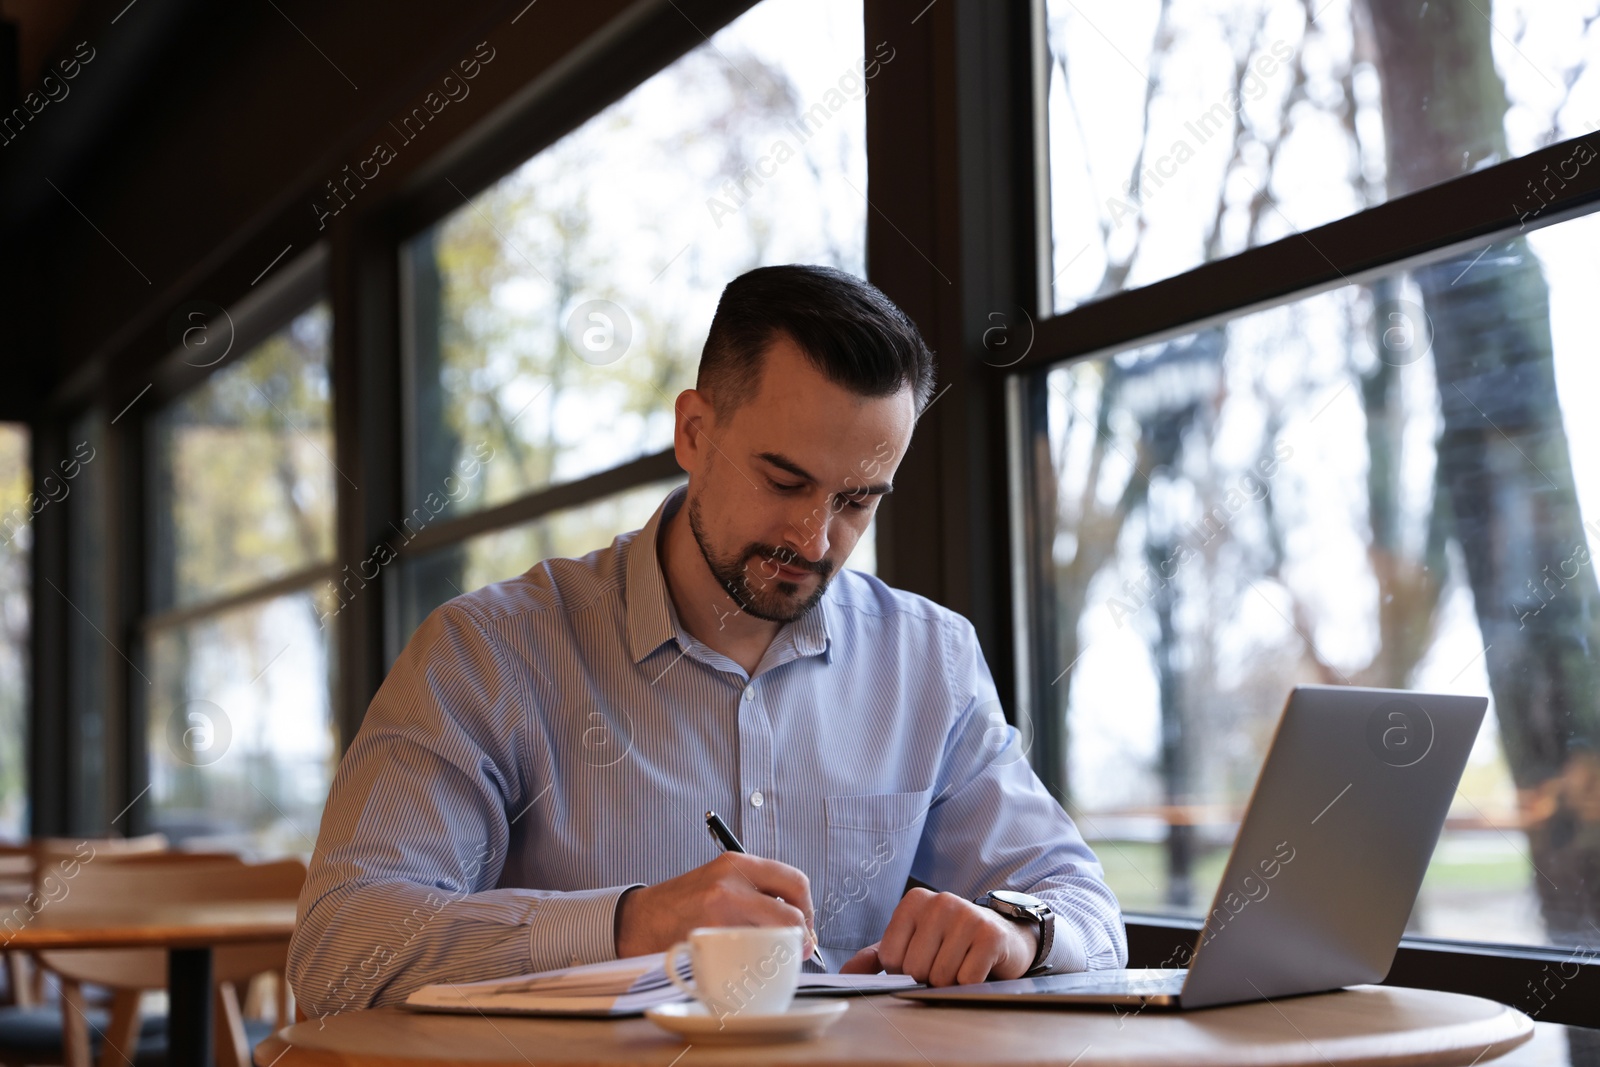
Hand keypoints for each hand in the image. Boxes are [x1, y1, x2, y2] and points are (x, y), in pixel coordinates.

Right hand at [614, 852, 816, 957]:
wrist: (640, 920)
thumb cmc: (683, 905)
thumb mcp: (720, 881)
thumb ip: (755, 892)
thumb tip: (798, 921)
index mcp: (737, 863)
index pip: (794, 880)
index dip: (807, 908)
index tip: (804, 925)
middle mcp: (731, 881)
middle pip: (792, 909)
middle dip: (803, 933)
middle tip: (800, 946)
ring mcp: (721, 909)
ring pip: (776, 934)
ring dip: (783, 950)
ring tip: (776, 957)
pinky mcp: (710, 936)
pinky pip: (751, 954)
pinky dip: (759, 963)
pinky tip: (750, 964)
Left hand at [838, 889, 1036, 985]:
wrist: (1002, 937)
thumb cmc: (949, 943)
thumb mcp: (910, 944)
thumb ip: (875, 958)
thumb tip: (846, 975)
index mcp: (914, 901)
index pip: (890, 957)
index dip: (904, 970)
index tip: (923, 957)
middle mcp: (940, 902)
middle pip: (915, 967)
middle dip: (928, 977)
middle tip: (945, 963)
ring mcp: (967, 915)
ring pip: (941, 975)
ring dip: (950, 982)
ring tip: (961, 964)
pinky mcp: (990, 935)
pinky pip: (967, 979)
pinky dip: (970, 983)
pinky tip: (977, 968)